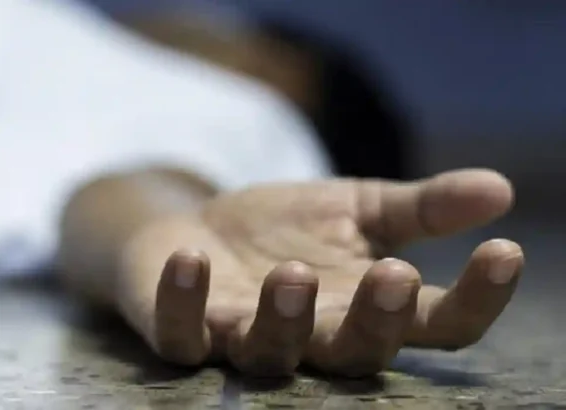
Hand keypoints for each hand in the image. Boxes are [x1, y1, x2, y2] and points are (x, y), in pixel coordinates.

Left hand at [117, 169, 522, 375]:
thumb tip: (499, 188)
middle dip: (377, 320)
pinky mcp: (186, 327)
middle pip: (356, 354)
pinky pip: (182, 334)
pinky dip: (184, 302)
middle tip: (397, 274)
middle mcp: (312, 338)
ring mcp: (245, 338)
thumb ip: (419, 207)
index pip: (435, 325)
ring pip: (272, 354)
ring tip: (296, 272)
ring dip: (285, 318)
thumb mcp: (356, 207)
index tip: (503, 252)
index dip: (476, 299)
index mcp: (363, 309)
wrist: (199, 226)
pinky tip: (191, 258)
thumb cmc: (284, 227)